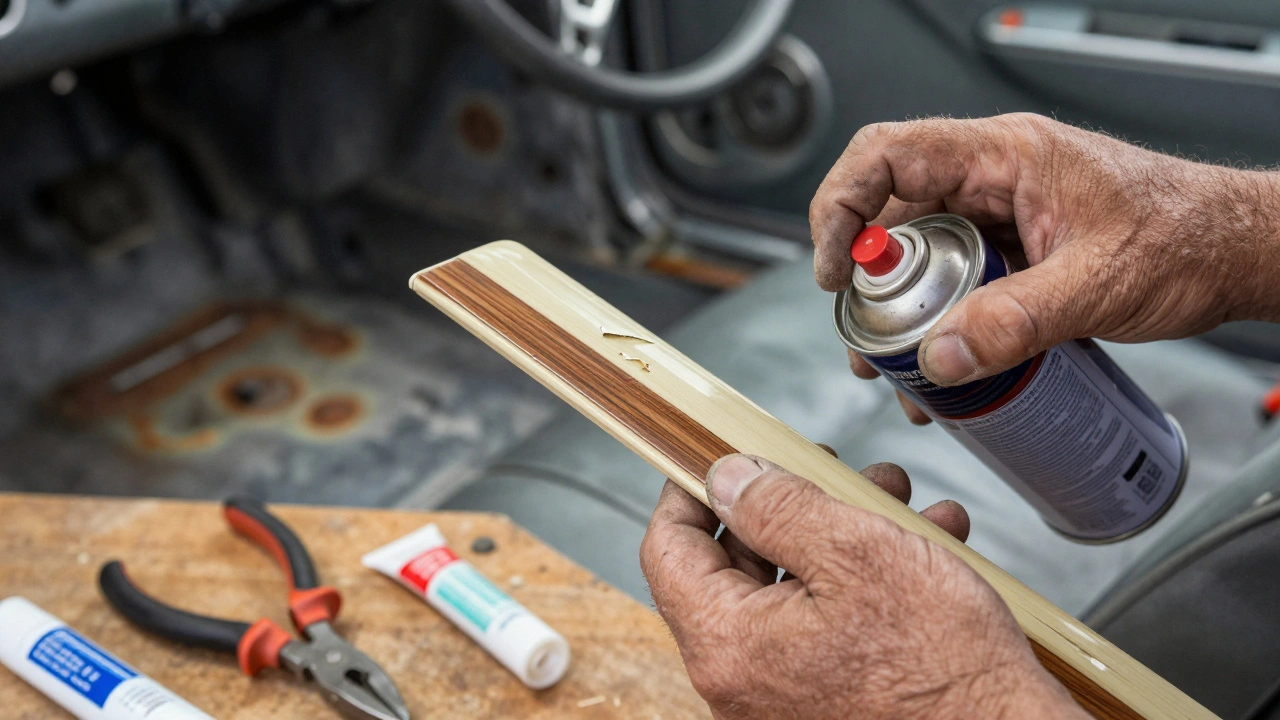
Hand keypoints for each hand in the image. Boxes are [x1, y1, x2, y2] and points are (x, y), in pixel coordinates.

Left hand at [640, 454, 1085, 718]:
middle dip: (789, 503)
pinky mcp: (829, 704)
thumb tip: (725, 477)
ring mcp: (784, 699)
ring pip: (793, 590)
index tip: (714, 455)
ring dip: (841, 533)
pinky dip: (867, 581)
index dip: (688, 491)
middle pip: (735, 567)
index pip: (667, 550)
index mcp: (729, 645)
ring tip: (896, 500)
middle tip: (829, 469)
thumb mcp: (857, 553)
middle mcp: (743, 683)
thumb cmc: (945, 670)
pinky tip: (923, 547)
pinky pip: (829, 626)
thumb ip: (777, 507)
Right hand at [809, 114, 1279, 422]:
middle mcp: (993, 177)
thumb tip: (942, 357)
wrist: (1233, 252)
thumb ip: (1017, 322)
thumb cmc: (1187, 238)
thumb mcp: (1098, 285)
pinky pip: (951, 277)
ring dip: (898, 308)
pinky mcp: (1010, 250)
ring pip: (917, 251)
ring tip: (896, 364)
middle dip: (864, 276)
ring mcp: (999, 213)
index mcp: (1005, 156)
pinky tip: (943, 363)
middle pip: (891, 210)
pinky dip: (935, 320)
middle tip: (865, 335)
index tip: (833, 266)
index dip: (842, 204)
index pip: (889, 154)